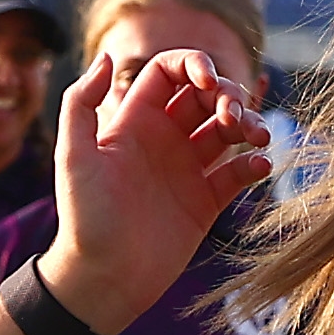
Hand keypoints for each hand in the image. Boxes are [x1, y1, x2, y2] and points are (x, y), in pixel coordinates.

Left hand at [44, 50, 272, 332]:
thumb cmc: (83, 218)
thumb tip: (107, 56)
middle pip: (206, 96)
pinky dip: (254, 164)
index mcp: (135, 120)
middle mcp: (163, 139)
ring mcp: (186, 170)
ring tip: (258, 138)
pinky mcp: (205, 202)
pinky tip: (261, 166)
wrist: (102, 278)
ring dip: (249, 123)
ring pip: (227, 130)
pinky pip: (237, 172)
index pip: (171, 72)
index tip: (210, 83)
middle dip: (228, 95)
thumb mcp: (72, 157)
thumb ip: (80, 103)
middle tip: (233, 119)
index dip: (195, 65)